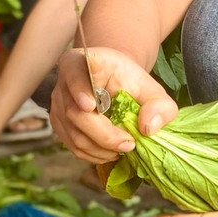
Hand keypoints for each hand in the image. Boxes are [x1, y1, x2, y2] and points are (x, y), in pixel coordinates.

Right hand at [50, 47, 176, 162]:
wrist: (111, 81)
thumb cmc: (129, 82)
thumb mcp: (151, 88)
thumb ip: (160, 105)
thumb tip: (147, 128)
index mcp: (82, 62)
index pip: (76, 72)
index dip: (80, 89)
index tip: (90, 105)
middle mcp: (63, 81)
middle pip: (76, 113)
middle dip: (104, 134)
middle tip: (128, 143)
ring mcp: (58, 103)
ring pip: (74, 134)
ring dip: (100, 149)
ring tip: (124, 149)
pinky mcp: (58, 123)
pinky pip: (72, 145)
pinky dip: (93, 154)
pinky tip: (110, 152)